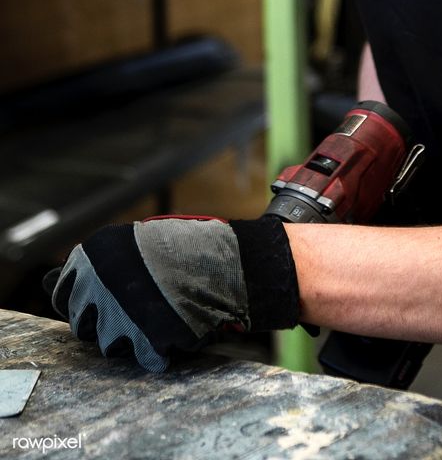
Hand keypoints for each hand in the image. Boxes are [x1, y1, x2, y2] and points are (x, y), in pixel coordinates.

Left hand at [43, 215, 298, 371]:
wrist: (233, 260)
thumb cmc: (186, 248)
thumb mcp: (133, 243)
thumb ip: (94, 266)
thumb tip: (48, 282)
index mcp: (94, 253)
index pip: (63, 294)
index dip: (86, 301)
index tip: (106, 300)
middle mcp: (100, 281)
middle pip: (84, 324)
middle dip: (108, 321)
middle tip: (139, 308)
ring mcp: (123, 311)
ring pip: (111, 345)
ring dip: (134, 337)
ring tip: (162, 314)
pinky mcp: (149, 337)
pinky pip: (146, 358)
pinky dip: (162, 350)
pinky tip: (179, 327)